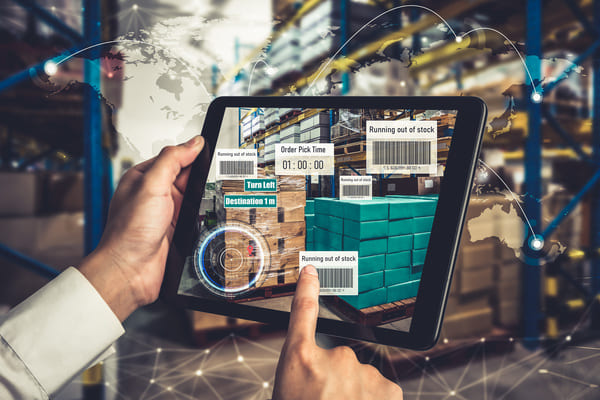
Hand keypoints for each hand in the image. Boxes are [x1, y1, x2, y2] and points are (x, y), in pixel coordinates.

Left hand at [79, 136, 204, 320]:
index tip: (208, 149)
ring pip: (193, 196)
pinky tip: (204, 214)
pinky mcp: (175, 229)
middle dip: (199, 177)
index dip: (191, 154)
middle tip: (211, 176)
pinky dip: (202, 215)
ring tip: (210, 196)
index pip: (173, 157)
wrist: (130, 271)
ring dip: (201, 197)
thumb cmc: (129, 232)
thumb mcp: (152, 186)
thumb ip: (172, 161)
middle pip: (186, 176)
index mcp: (143, 177)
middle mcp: (154, 194)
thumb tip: (193, 143)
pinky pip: (195, 215)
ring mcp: (165, 212)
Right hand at [272, 265, 402, 399]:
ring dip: (354, 393)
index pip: (303, 312)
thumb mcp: (287, 384)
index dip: (307, 290)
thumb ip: (301, 367)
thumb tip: (305, 350)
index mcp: (301, 358)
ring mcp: (363, 374)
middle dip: (336, 379)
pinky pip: (381, 390)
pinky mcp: (387, 390)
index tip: (311, 271)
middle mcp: (335, 359)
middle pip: (340, 360)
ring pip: (361, 378)